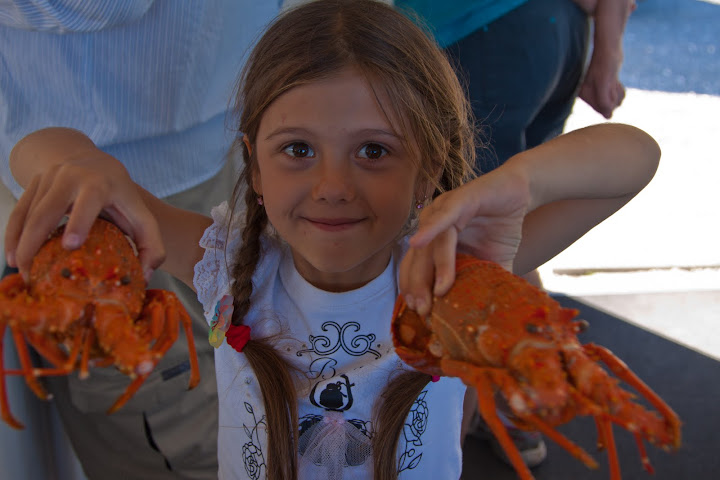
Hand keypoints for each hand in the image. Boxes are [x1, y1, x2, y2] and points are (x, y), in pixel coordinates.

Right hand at [5, 147, 164, 281]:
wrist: (93, 162)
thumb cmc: (120, 197)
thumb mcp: (141, 215)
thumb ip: (152, 245)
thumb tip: (145, 276)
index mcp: (101, 183)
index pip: (89, 201)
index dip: (80, 221)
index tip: (70, 245)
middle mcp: (71, 176)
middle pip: (48, 209)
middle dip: (37, 240)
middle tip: (34, 273)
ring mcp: (49, 178)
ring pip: (29, 212)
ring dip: (21, 242)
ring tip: (22, 272)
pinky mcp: (33, 183)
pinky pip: (19, 211)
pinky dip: (13, 234)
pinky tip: (13, 257)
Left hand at [398, 168, 530, 314]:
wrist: (521, 193)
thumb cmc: (501, 228)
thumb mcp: (493, 264)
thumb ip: (484, 285)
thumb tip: (488, 316)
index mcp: (434, 241)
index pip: (416, 268)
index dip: (414, 289)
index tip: (418, 313)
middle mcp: (432, 225)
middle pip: (419, 259)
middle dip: (418, 286)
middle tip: (423, 310)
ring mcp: (443, 211)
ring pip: (433, 243)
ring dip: (434, 268)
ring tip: (439, 292)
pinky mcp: (460, 198)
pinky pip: (444, 217)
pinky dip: (431, 229)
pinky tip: (418, 242)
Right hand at [578, 49, 625, 118]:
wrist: (609, 46)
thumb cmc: (605, 62)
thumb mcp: (604, 83)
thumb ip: (604, 102)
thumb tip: (608, 117)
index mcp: (583, 94)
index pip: (601, 108)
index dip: (609, 98)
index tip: (608, 83)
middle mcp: (587, 95)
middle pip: (608, 107)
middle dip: (614, 96)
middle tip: (611, 81)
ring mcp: (596, 93)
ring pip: (614, 103)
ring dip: (618, 93)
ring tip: (613, 80)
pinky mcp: (604, 89)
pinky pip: (615, 98)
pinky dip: (619, 91)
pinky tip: (615, 82)